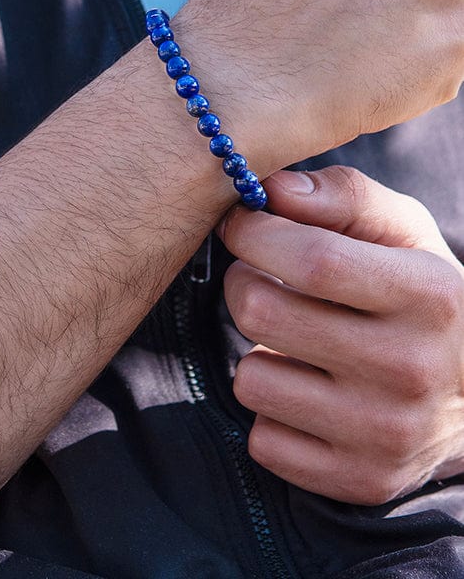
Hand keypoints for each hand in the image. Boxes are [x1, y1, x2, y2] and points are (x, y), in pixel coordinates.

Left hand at [220, 165, 463, 504]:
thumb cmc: (422, 291)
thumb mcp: (403, 231)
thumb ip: (342, 196)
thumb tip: (273, 190)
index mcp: (429, 296)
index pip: (312, 259)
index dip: (255, 233)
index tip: (242, 224)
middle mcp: (411, 370)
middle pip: (263, 312)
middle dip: (244, 282)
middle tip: (260, 277)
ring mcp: (386, 435)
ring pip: (250, 380)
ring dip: (256, 351)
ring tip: (292, 339)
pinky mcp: (361, 480)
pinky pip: (264, 440)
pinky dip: (272, 411)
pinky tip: (307, 390)